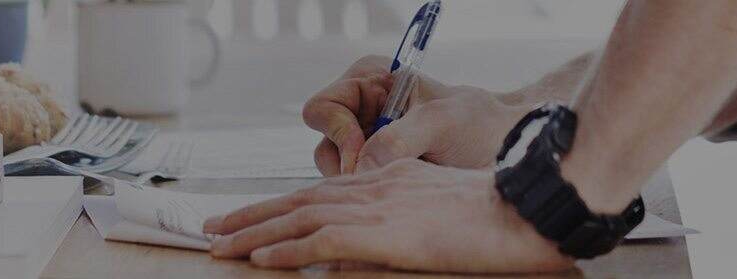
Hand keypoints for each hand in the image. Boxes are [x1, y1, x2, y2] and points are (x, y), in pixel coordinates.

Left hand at [203, 159, 573, 272]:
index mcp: (385, 180)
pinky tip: (260, 258)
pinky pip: (319, 240)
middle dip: (252, 214)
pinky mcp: (380, 232)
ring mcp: (374, 208)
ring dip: (254, 233)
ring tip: (220, 244)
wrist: (521, 211)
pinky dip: (285, 249)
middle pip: (297, 200)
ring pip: (298, 218)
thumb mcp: (434, 213)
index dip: (279, 203)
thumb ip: (393, 225)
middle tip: (215, 227)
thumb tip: (353, 254)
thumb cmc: (492, 216)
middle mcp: (372, 187)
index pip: (318, 191)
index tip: (249, 215)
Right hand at [304, 56, 532, 175]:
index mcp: (369, 79)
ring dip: (362, 184)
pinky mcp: (377, 172)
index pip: (323, 107)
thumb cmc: (481, 126)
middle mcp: (360, 110)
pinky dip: (372, 195)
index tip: (366, 156)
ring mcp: (367, 143)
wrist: (510, 153)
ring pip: (335, 172)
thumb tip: (360, 169)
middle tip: (383, 179)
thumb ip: (397, 139)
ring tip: (402, 185)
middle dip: (349, 165)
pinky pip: (355, 189)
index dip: (339, 133)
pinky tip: (401, 196)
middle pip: (325, 143)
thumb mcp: (442, 123)